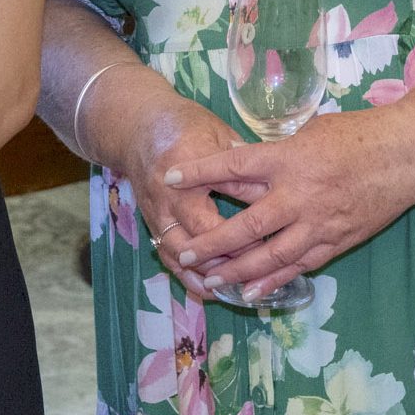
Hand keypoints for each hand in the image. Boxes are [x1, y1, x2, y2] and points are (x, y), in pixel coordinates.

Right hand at [108, 90, 248, 300]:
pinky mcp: (152, 225)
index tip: (267, 243)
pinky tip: (210, 289)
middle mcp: (166, 201)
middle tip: (255, 271)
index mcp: (185, 173)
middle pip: (192, 245)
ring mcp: (155, 216)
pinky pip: (166, 258)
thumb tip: (275, 192)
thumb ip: (242, 167)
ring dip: (205, 275)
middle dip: (223, 262)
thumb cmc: (186, 125)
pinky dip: (187, 276)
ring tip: (234, 289)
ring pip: (177, 258)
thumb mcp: (219, 136)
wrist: (138, 127)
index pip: (209, 219)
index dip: (237, 237)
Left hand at [158, 108, 414, 299]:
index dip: (199, 173)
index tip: (170, 178)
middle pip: (244, 225)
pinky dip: (272, 280)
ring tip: (208, 279)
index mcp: (290, 159)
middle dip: (210, 241)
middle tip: (182, 251)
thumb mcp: (312, 131)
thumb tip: (244, 164)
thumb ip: (278, 153)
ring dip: (235, 270)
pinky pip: (298, 266)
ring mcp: (317, 223)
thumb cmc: (361, 133)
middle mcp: (299, 195)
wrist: (408, 155)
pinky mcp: (336, 241)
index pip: (233, 166)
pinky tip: (251, 291)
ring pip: (268, 256)